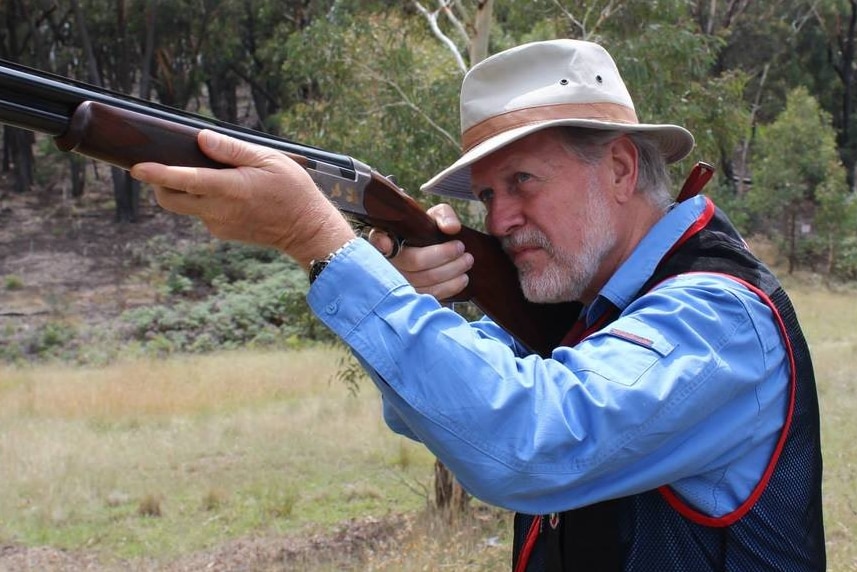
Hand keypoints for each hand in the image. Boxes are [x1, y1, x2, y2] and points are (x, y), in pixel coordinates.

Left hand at [130, 130, 355, 268]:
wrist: (306, 230)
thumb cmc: (293, 190)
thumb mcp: (270, 160)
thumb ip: (233, 150)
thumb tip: (201, 139)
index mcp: (230, 189)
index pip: (184, 181)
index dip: (158, 174)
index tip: (137, 167)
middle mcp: (219, 210)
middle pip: (170, 199)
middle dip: (160, 183)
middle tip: (165, 164)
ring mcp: (219, 224)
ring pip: (186, 206)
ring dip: (185, 190)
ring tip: (210, 174)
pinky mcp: (222, 232)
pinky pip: (202, 213)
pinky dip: (204, 200)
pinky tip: (228, 191)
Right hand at [368, 203, 473, 300]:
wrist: (433, 252)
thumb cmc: (428, 233)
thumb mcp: (434, 217)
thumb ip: (443, 216)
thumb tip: (452, 228)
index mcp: (388, 238)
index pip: (377, 240)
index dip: (380, 243)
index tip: (387, 243)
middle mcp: (388, 263)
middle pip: (415, 263)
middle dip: (444, 256)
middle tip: (461, 248)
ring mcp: (399, 283)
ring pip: (425, 281)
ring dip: (451, 272)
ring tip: (467, 261)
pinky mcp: (412, 297)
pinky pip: (431, 296)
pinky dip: (450, 287)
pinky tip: (462, 278)